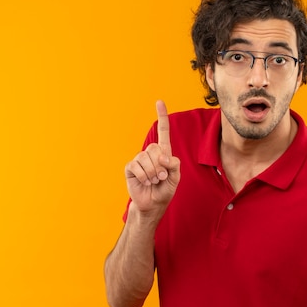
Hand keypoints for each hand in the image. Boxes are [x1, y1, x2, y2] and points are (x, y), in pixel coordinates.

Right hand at [125, 100, 180, 215]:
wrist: (152, 204)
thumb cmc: (164, 191)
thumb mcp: (175, 178)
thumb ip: (174, 165)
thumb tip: (163, 156)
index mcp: (164, 153)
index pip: (163, 132)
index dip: (162, 117)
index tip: (159, 102)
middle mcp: (151, 153)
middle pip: (156, 148)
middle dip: (160, 166)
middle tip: (161, 178)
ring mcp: (139, 159)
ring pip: (146, 158)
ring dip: (152, 173)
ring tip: (152, 181)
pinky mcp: (130, 167)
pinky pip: (136, 166)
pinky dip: (143, 176)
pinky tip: (144, 182)